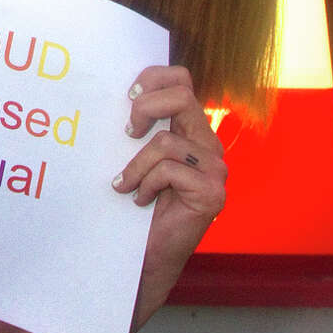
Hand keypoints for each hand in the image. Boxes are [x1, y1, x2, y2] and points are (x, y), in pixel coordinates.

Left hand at [112, 64, 226, 327]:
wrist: (148, 254)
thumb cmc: (138, 202)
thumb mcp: (136, 154)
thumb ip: (139, 126)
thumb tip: (116, 93)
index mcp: (191, 129)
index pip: (181, 79)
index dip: (154, 77)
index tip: (128, 95)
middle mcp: (208, 145)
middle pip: (182, 96)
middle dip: (145, 108)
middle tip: (127, 131)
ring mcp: (215, 170)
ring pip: (166, 142)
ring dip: (136, 165)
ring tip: (126, 185)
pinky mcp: (212, 194)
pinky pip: (170, 171)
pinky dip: (146, 184)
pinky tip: (140, 201)